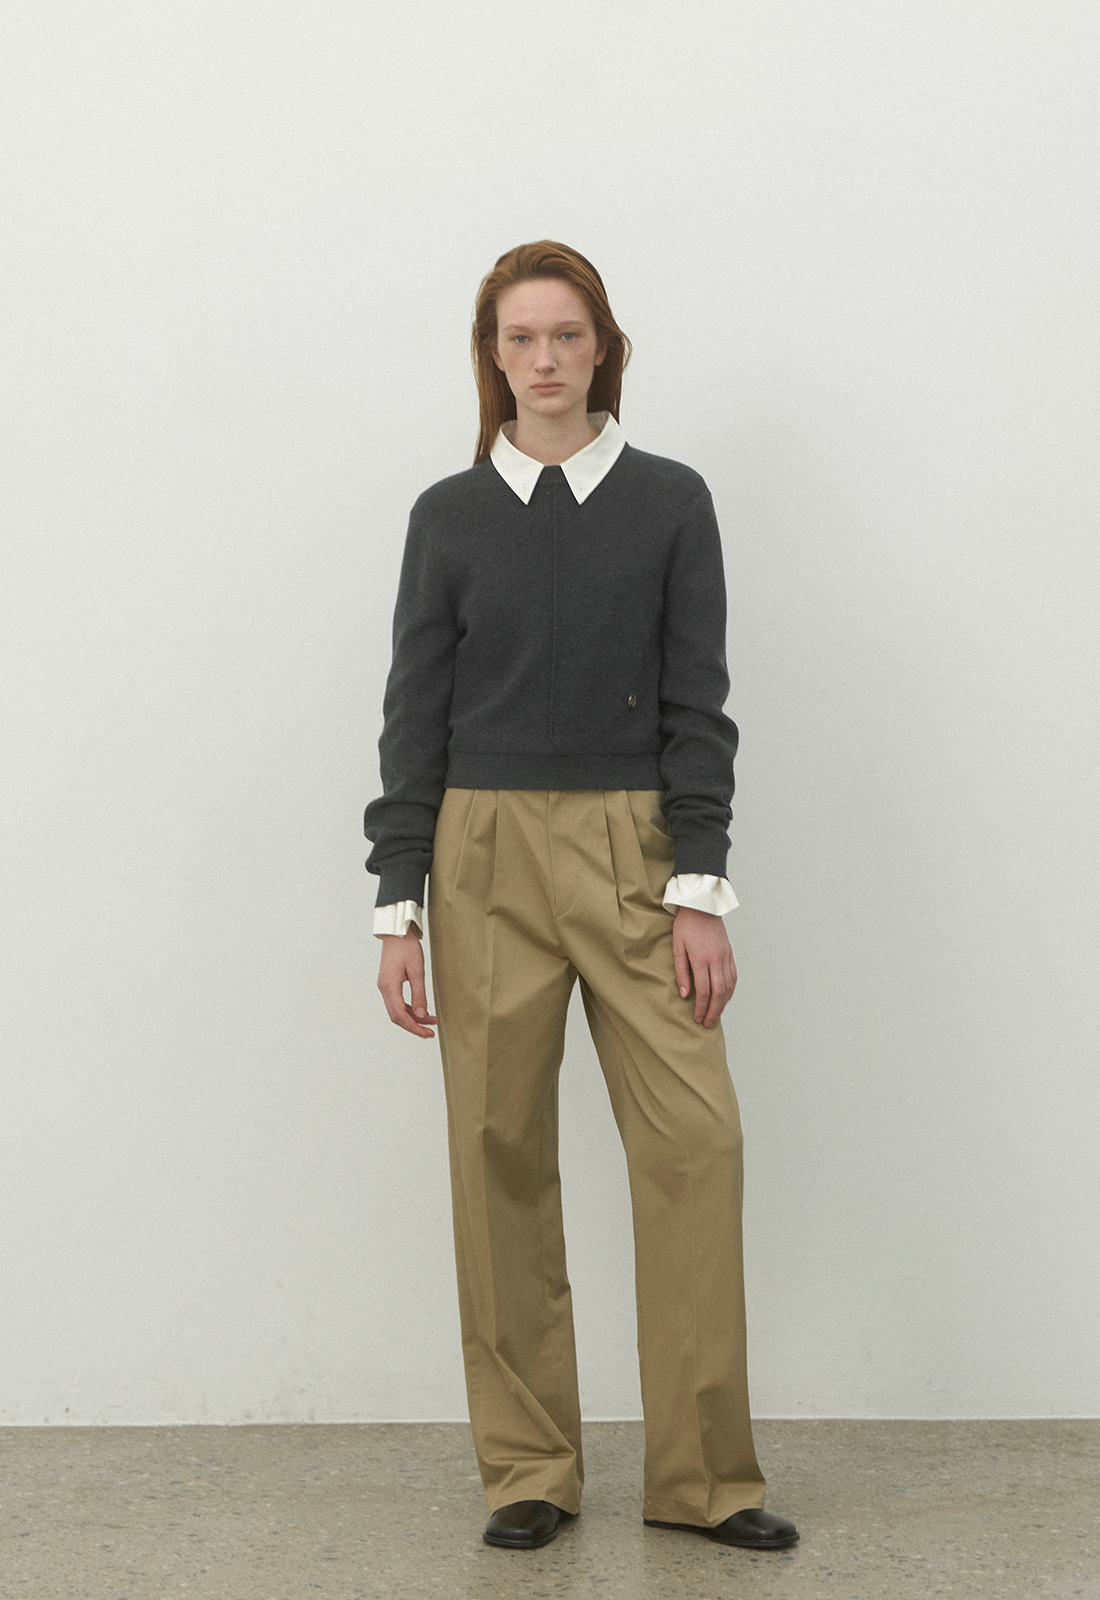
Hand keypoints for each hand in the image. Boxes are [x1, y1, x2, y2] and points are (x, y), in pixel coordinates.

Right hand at [377, 926, 437, 1038]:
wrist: (397, 932)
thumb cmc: (407, 947)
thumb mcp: (417, 970)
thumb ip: (419, 994)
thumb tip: (422, 1015)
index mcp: (389, 986)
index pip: (399, 1015)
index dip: (413, 1027)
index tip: (427, 1033)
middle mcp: (384, 989)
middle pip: (397, 1016)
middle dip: (414, 1026)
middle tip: (430, 1033)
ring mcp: (385, 986)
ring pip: (397, 1010)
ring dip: (413, 1018)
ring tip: (431, 1021)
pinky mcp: (388, 983)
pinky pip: (397, 1002)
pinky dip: (409, 1009)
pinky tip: (421, 1011)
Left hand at [672, 906, 736, 1026]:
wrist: (702, 905)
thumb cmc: (685, 925)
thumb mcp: (677, 946)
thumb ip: (681, 971)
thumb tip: (685, 994)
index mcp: (701, 958)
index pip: (703, 991)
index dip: (701, 1008)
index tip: (697, 1018)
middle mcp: (716, 959)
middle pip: (718, 992)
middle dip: (713, 1011)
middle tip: (707, 1023)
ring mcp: (725, 956)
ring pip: (728, 987)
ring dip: (723, 1004)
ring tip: (715, 1015)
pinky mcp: (730, 953)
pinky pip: (733, 977)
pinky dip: (730, 991)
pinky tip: (724, 999)